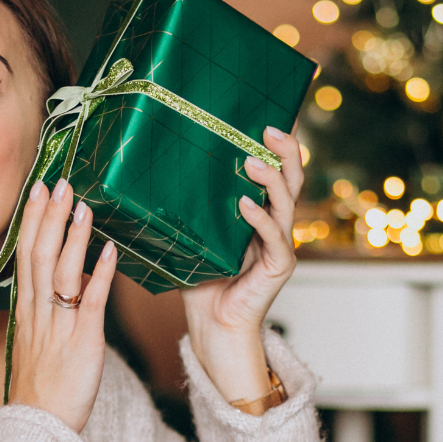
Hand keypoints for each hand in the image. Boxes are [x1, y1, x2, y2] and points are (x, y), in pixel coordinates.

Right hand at [9, 179, 117, 431]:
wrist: (39, 428)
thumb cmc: (41, 389)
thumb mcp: (38, 342)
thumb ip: (49, 310)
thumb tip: (69, 281)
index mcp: (27, 311)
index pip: (25, 255)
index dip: (32, 221)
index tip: (38, 190)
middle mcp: (39, 312)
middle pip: (39, 255)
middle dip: (49, 217)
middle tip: (59, 182)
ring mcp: (59, 325)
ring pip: (61, 272)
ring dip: (72, 237)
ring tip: (82, 205)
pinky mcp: (83, 341)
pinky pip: (91, 302)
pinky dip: (99, 275)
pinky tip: (108, 250)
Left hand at [181, 125, 303, 401]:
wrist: (213, 326)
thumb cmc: (201, 280)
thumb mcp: (192, 233)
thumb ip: (185, 206)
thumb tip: (150, 170)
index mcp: (258, 211)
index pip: (275, 169)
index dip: (277, 144)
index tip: (267, 115)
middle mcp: (275, 222)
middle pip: (292, 178)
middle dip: (285, 151)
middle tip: (269, 129)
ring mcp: (280, 243)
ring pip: (286, 202)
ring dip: (272, 179)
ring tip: (252, 161)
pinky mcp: (279, 266)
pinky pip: (274, 237)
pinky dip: (260, 219)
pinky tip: (245, 205)